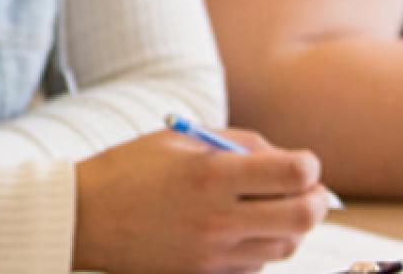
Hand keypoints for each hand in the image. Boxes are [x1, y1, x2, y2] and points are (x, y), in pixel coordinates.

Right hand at [73, 128, 327, 272]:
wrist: (86, 217)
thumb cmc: (129, 169)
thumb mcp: (178, 141)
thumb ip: (235, 144)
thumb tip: (285, 159)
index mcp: (211, 175)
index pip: (292, 174)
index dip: (308, 165)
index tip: (303, 163)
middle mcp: (219, 218)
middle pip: (303, 217)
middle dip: (317, 200)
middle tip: (311, 190)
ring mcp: (216, 254)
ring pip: (287, 246)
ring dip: (292, 225)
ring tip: (273, 207)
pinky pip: (258, 264)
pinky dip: (262, 246)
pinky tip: (240, 228)